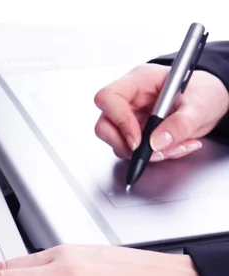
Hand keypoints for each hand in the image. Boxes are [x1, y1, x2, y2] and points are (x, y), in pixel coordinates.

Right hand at [94, 63, 228, 160]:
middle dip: (127, 145)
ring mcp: (130, 117)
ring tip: (173, 147)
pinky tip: (173, 147)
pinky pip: (133, 151)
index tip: (137, 140)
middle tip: (151, 151)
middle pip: (105, 125)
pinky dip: (153, 156)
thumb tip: (156, 142)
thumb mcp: (198, 106)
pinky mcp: (136, 133)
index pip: (109, 98)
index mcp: (139, 81)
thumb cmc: (203, 92)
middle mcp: (129, 99)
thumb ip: (179, 124)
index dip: (119, 121)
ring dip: (144, 154)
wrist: (210, 100)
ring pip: (117, 143)